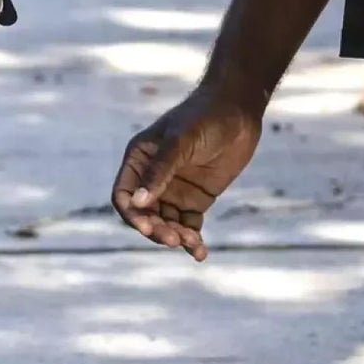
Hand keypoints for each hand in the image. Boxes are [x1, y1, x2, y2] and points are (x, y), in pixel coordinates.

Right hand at [110, 88, 263, 260]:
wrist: (239, 111)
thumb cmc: (204, 117)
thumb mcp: (180, 141)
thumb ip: (160, 171)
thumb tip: (137, 202)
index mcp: (139, 160)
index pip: (124, 195)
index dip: (132, 214)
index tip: (149, 227)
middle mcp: (152, 178)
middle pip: (144, 215)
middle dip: (156, 230)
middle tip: (175, 239)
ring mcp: (173, 190)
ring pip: (166, 224)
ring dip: (175, 237)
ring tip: (193, 244)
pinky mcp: (195, 200)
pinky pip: (188, 225)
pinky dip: (192, 240)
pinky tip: (200, 252)